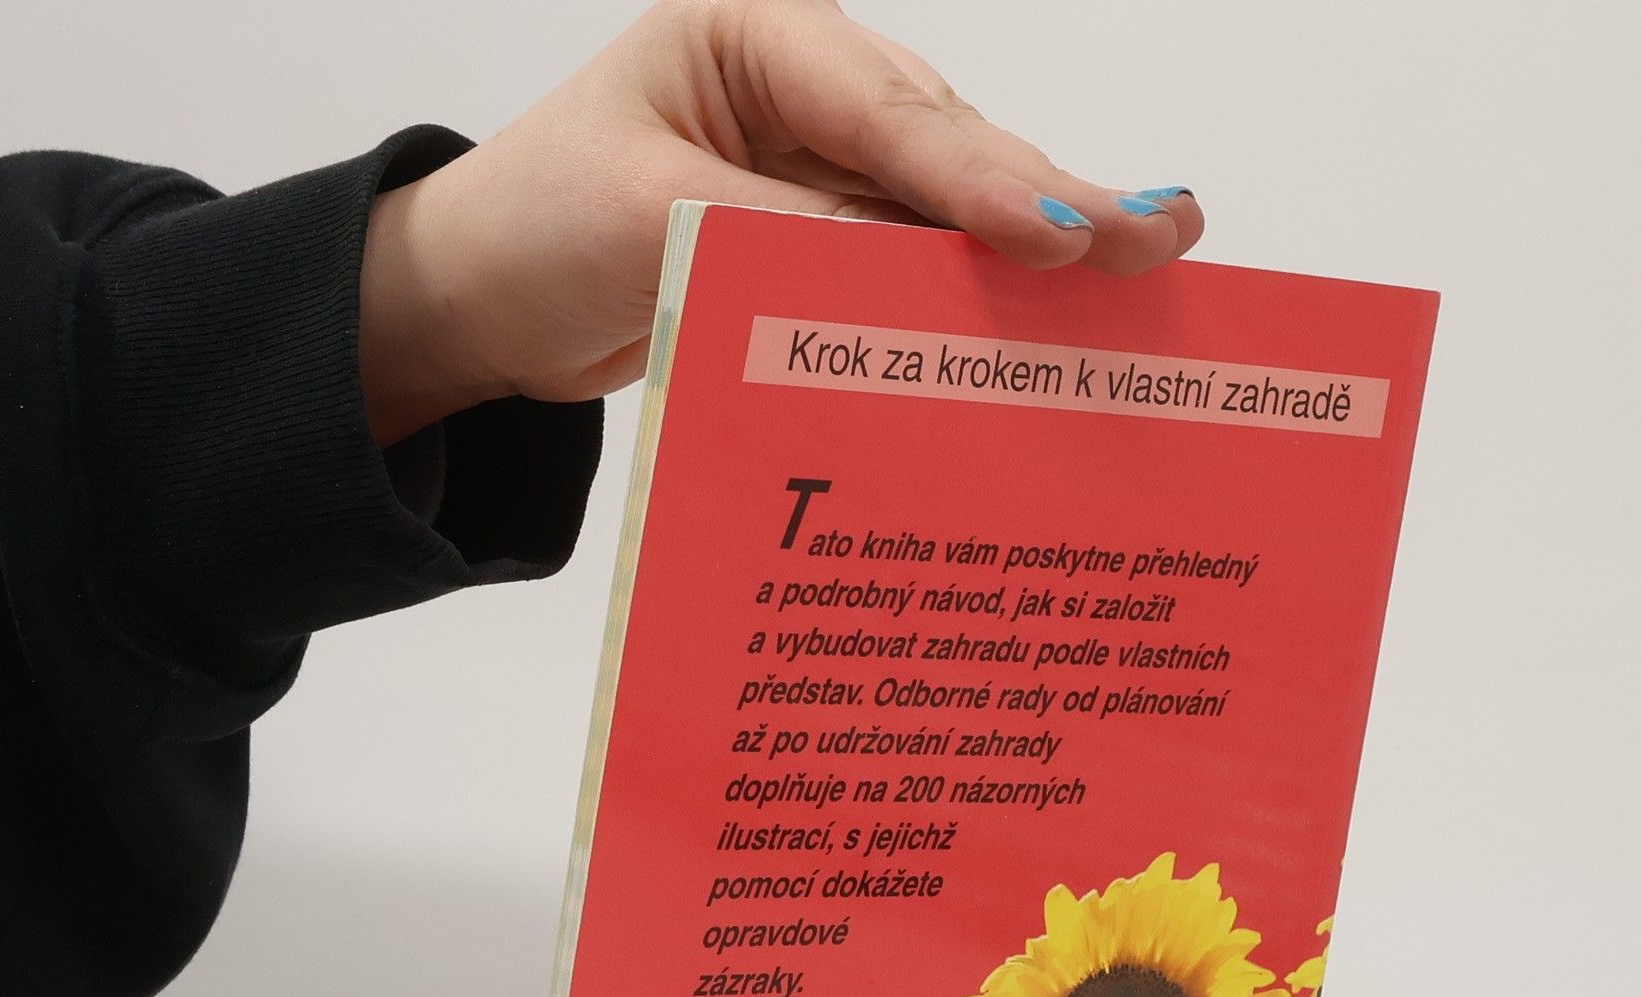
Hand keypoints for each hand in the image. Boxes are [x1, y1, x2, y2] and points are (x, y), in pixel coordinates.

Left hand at [358, 0, 1201, 442]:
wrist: (481, 302)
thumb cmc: (537, 229)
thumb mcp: (653, 222)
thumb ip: (791, 241)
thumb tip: (929, 281)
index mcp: (754, 36)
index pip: (886, 109)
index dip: (978, 178)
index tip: (1057, 235)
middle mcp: (806, 91)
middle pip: (947, 147)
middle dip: (1050, 199)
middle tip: (1160, 237)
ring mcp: (823, 166)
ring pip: (949, 209)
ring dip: (1037, 251)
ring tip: (1149, 263)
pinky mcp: (826, 240)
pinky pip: (915, 267)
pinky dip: (976, 300)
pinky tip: (1059, 316)